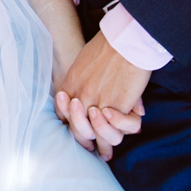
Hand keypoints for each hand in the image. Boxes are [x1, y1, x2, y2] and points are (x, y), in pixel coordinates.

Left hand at [54, 34, 149, 162]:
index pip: (63, 115)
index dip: (73, 127)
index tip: (81, 133)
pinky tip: (127, 127)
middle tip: (96, 151)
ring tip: (109, 149)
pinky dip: (124, 129)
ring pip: (99, 135)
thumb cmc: (106, 46)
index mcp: (69, 86)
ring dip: (106, 142)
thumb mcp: (83, 63)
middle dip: (88, 143)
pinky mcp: (117, 107)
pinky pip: (120, 129)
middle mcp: (80, 98)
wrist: (124, 40)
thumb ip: (82, 80)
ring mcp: (97, 104)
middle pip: (78, 131)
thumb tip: (85, 93)